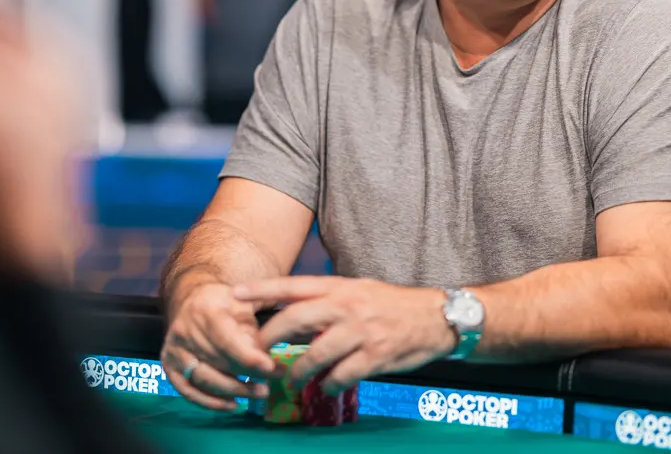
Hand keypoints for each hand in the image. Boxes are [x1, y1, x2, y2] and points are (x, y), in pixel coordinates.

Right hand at [161, 282, 277, 410]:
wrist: (192, 298)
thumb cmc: (225, 300)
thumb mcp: (245, 301)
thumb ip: (256, 324)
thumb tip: (269, 350)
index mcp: (205, 311)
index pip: (227, 340)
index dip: (248, 357)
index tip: (270, 367)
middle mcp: (185, 330)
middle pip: (218, 362)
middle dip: (249, 375)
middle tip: (274, 381)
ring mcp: (175, 349)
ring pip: (205, 379)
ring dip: (234, 391)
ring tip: (259, 393)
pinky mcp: (169, 364)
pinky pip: (188, 391)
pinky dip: (211, 402)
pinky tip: (233, 405)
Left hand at [232, 276, 456, 394]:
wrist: (435, 317)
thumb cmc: (391, 305)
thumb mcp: (358, 291)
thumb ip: (327, 300)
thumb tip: (291, 311)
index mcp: (340, 287)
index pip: (293, 285)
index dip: (262, 289)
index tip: (235, 294)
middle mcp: (347, 305)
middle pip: (296, 319)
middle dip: (270, 338)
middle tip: (257, 354)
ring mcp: (362, 331)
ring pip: (316, 354)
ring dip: (298, 371)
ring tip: (291, 380)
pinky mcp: (376, 355)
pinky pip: (343, 375)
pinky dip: (330, 384)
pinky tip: (327, 386)